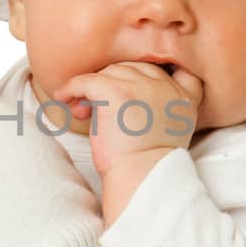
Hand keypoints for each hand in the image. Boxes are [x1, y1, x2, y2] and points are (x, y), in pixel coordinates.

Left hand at [51, 61, 202, 178]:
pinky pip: (86, 80)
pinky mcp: (116, 91)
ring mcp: (142, 86)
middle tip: (96, 106)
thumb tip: (121, 97)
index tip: (128, 90)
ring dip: (93, 89)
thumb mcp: (169, 132)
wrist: (141, 178)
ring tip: (82, 112)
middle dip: (113, 83)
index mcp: (184, 97)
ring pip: (109, 72)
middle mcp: (166, 86)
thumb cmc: (148, 164)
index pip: (167, 69)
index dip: (144, 76)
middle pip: (133, 68)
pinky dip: (71, 88)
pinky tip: (62, 98)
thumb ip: (159, 108)